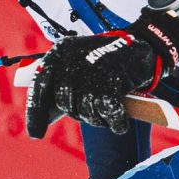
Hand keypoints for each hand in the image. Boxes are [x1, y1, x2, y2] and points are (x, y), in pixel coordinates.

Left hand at [24, 15, 178, 139]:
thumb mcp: (79, 64)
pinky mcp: (110, 83)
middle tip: (96, 107)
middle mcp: (71, 60)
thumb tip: (43, 120)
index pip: (40, 85)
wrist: (143, 44)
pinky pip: (107, 113)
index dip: (35, 112)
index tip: (35, 134)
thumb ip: (62, 86)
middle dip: (80, 111)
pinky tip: (120, 122)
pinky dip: (116, 121)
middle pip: (64, 103)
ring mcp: (90, 71)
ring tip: (110, 106)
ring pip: (85, 111)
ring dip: (99, 117)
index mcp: (60, 52)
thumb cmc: (109, 60)